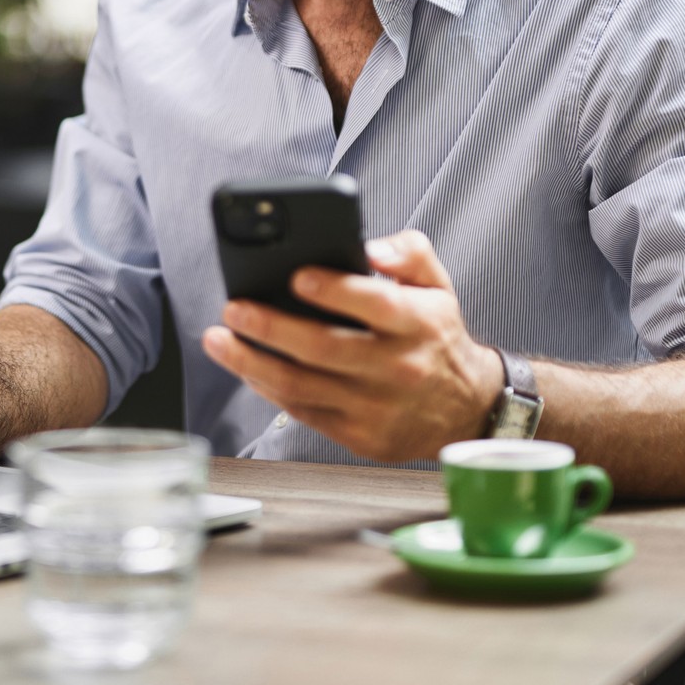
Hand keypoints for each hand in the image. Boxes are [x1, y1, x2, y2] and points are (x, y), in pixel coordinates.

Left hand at [201, 229, 504, 462]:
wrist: (466, 408)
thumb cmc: (437, 338)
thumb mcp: (438, 285)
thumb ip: (409, 252)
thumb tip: (372, 248)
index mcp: (418, 323)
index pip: (374, 303)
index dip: (333, 290)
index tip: (296, 276)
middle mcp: (397, 367)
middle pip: (323, 348)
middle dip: (270, 327)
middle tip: (234, 308)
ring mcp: (376, 406)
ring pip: (302, 385)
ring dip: (251, 363)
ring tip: (219, 340)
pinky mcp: (360, 436)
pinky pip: (303, 411)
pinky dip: (268, 389)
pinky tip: (247, 368)